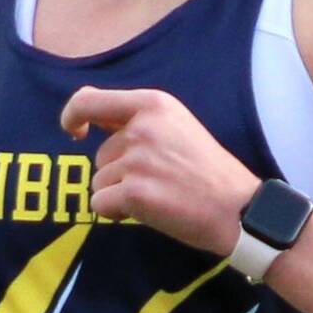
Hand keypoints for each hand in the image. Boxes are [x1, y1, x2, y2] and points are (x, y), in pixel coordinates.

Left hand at [60, 86, 260, 256]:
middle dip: (119, 173)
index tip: (75, 132)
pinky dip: (116, 213)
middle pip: (100, 155)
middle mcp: (141, 127)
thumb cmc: (209, 172)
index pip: (87, 100)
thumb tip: (92, 122)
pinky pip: (100, 204)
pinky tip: (150, 212)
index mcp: (153, 104)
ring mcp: (136, 159)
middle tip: (159, 182)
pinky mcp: (133, 192)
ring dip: (119, 194)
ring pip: (99, 181)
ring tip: (159, 196)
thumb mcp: (177, 127)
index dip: (72, 116)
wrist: (239, 209)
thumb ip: (138, 121)